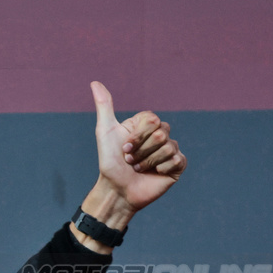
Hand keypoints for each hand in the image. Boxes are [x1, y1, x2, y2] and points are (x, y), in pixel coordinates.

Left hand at [91, 81, 185, 215]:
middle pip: (161, 132)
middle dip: (141, 150)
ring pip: (168, 147)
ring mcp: (169, 150)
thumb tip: (94, 82)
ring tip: (138, 169)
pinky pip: (177, 160)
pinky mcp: (177, 166)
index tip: (124, 147)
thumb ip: (104, 106)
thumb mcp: (105, 132)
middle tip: (130, 160)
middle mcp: (159, 135)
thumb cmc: (109, 163)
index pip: (152, 119)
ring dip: (148, 161)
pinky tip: (154, 174)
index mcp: (145, 125)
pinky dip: (161, 168)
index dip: (137, 135)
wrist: (116, 190)